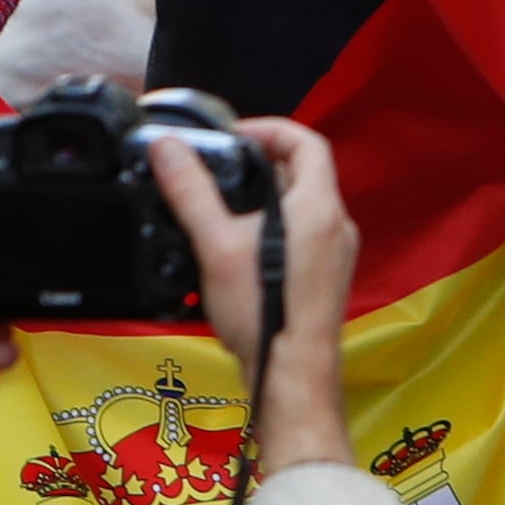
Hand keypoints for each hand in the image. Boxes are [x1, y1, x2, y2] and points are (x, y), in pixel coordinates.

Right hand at [152, 118, 359, 472]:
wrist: (292, 375)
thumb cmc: (263, 310)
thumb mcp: (216, 245)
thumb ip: (192, 192)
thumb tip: (167, 148)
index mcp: (318, 205)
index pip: (306, 141)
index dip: (270, 128)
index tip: (233, 135)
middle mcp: (336, 224)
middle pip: (303, 173)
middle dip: (260, 164)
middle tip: (218, 169)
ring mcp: (335, 253)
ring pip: (301, 207)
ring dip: (264, 198)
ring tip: (219, 207)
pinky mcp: (325, 279)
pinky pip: (302, 236)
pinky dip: (273, 228)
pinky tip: (237, 249)